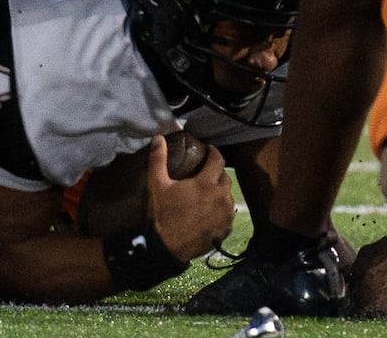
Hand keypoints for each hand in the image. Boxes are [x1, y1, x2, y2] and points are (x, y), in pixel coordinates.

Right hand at [146, 134, 235, 261]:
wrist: (170, 247)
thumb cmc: (164, 214)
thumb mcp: (158, 185)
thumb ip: (158, 160)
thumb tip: (158, 138)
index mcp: (206, 182)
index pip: (218, 159)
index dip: (214, 152)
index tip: (208, 150)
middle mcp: (221, 196)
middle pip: (225, 177)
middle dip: (217, 172)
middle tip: (205, 174)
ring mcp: (226, 214)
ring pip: (228, 195)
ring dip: (220, 191)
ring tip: (208, 193)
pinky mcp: (226, 228)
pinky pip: (228, 213)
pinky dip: (222, 209)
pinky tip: (211, 211)